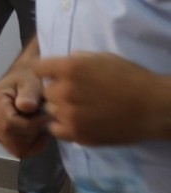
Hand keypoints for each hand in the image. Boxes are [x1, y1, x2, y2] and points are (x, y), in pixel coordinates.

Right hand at [0, 64, 50, 157]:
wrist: (21, 77)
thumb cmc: (28, 77)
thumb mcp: (31, 81)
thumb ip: (29, 93)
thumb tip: (26, 107)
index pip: (10, 125)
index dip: (31, 126)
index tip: (45, 117)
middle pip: (11, 139)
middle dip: (32, 135)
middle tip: (44, 122)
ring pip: (13, 147)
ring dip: (31, 141)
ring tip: (41, 127)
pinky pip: (14, 148)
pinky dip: (29, 145)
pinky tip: (37, 134)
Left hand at [34, 53, 170, 145]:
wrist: (153, 108)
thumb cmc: (132, 78)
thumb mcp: (104, 58)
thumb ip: (79, 59)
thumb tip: (64, 61)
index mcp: (70, 68)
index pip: (39, 69)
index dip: (47, 72)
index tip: (55, 77)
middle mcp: (64, 91)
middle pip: (46, 92)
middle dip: (57, 92)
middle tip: (76, 95)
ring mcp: (69, 115)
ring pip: (51, 111)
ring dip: (60, 109)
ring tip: (81, 110)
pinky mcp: (76, 134)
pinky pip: (55, 129)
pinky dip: (62, 126)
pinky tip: (77, 122)